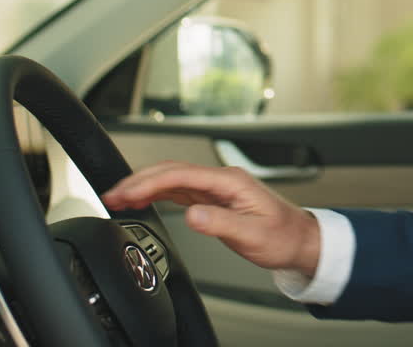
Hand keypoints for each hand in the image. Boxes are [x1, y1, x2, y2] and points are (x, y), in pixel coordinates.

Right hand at [102, 161, 321, 274]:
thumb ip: (220, 224)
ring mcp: (217, 188)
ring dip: (145, 186)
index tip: (127, 193)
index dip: (150, 182)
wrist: (299, 241)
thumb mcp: (252, 235)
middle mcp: (221, 180)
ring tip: (118, 196)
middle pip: (172, 172)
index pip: (181, 174)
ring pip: (173, 179)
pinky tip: (143, 200)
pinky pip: (179, 191)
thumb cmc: (282, 237)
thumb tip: (191, 215)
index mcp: (230, 181)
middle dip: (139, 180)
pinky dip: (157, 194)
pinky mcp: (214, 199)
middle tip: (112, 193)